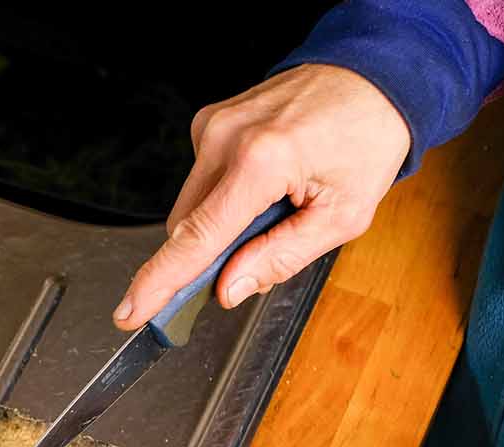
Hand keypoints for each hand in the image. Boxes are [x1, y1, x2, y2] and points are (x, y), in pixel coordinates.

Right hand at [114, 64, 408, 329]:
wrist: (372, 76)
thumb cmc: (365, 139)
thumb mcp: (343, 215)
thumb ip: (281, 257)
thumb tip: (228, 289)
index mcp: (261, 160)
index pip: (197, 237)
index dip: (160, 283)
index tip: (131, 313)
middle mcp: (225, 137)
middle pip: (186, 228)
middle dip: (210, 254)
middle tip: (255, 254)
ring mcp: (212, 125)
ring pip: (191, 206)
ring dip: (221, 222)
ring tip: (275, 203)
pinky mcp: (209, 122)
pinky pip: (201, 180)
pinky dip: (225, 195)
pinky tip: (264, 181)